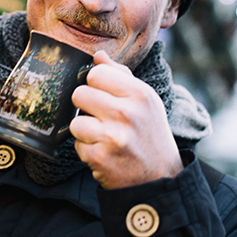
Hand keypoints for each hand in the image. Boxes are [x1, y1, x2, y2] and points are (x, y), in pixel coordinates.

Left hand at [69, 51, 182, 189]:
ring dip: (85, 132)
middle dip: (87, 108)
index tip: (105, 97)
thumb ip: (121, 76)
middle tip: (103, 120)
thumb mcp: (146, 102)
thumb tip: (97, 55)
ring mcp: (113, 136)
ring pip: (75, 121)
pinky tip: (105, 154)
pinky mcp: (100, 157)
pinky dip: (87, 151)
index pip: (96, 73)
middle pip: (79, 94)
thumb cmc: (150, 136)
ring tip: (104, 138)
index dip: (95, 85)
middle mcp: (127, 112)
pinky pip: (77, 145)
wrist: (161, 180)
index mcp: (140, 94)